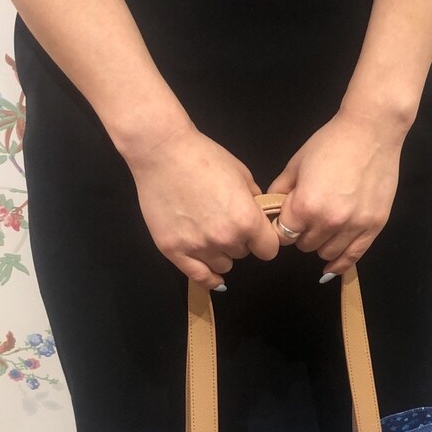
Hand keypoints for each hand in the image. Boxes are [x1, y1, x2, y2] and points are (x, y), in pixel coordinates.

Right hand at [127, 125, 278, 287]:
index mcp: (247, 220)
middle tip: (223, 220)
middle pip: (243, 254)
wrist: (162, 153)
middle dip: (238, 240)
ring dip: (221, 253)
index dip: (264, 241)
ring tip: (209, 232)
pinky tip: (214, 277)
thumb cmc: (204, 157)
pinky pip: (198, 276)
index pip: (269, 250)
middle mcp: (225, 238)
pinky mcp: (173, 250)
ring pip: (223, 265)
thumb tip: (261, 216)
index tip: (257, 234)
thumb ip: (255, 201)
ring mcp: (198, 247)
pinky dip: (208, 278)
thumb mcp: (242, 174)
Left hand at [266, 105, 404, 276]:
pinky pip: (354, 256)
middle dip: (302, 234)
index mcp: (305, 205)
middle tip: (308, 218)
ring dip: (321, 244)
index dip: (282, 227)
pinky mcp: (374, 226)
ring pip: (327, 253)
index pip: (282, 235)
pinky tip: (333, 267)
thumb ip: (281, 190)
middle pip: (304, 246)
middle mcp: (329, 221)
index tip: (286, 220)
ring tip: (324, 228)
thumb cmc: (332, 142)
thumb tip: (273, 209)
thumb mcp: (297, 163)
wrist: (372, 132)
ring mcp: (354, 226)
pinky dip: (341, 264)